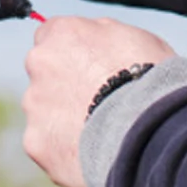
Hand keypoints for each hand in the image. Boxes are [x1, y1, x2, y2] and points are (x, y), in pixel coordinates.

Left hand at [22, 16, 176, 186]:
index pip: (52, 34)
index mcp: (64, 32)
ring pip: (44, 110)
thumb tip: (94, 35)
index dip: (73, 52)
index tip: (88, 67)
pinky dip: (63, 149)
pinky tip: (91, 153)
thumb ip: (104, 34)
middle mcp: (40, 62)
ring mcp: (34, 103)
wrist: (151, 132)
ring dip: (63, 119)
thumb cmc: (152, 81)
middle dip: (64, 85)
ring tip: (100, 133)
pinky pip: (47, 143)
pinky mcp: (35, 141)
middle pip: (44, 72)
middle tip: (97, 103)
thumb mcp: (137, 38)